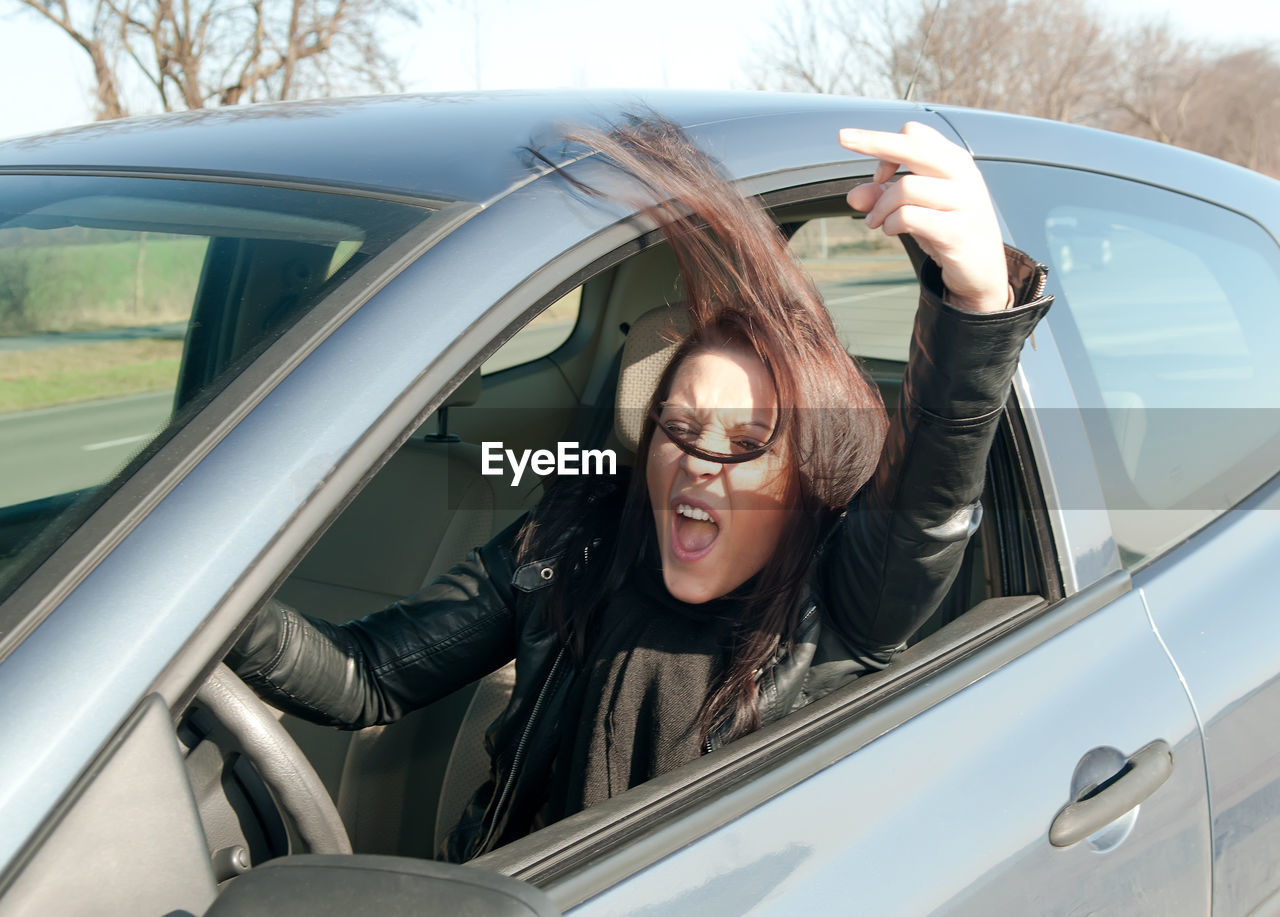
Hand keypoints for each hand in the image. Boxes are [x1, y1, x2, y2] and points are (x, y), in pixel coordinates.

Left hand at [839, 122, 1009, 312]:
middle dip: (872, 140)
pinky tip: (890, 229)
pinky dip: (890, 223)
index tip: (877, 173)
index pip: (915, 133)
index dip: (886, 145)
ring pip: (904, 187)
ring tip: (875, 221)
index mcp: (954, 161)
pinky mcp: (956, 231)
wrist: (984, 270)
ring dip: (879, 206)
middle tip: (842, 137)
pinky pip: (909, 217)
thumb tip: (853, 196)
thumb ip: (886, 197)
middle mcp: (961, 175)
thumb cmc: (950, 230)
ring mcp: (962, 202)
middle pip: (912, 145)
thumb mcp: (917, 208)